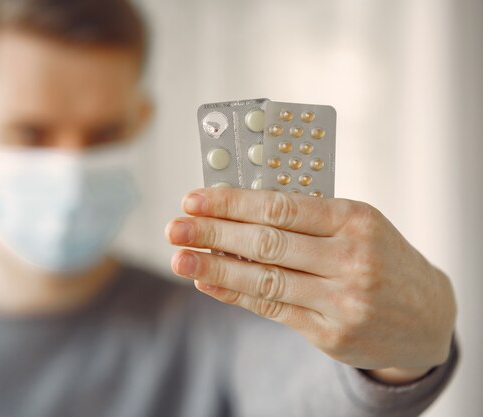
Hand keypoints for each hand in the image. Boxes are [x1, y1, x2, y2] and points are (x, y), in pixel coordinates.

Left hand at [165, 188, 455, 383]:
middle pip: (267, 242)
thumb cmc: (381, 258)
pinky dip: (235, 294)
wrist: (426, 315)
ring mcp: (342, 300)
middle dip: (213, 233)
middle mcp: (351, 259)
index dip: (231, 203)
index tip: (194, 199)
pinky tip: (208, 283)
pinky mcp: (331, 333)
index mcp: (355, 220)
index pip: (280, 207)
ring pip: (264, 279)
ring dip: (214, 268)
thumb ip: (303, 219)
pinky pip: (272, 309)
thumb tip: (235, 214)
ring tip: (179, 259)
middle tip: (175, 228)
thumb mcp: (355, 225)